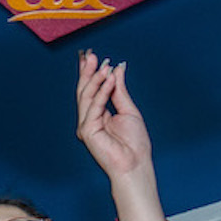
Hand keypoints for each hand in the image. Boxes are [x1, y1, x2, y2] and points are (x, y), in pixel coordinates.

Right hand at [75, 52, 153, 183]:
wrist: (135, 165)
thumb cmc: (135, 145)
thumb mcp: (129, 110)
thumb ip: (120, 90)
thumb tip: (117, 69)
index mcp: (98, 117)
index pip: (91, 91)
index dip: (91, 74)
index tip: (93, 58)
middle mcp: (89, 121)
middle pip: (85, 92)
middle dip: (88, 73)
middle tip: (91, 56)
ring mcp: (86, 126)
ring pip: (87, 97)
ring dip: (95, 79)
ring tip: (104, 65)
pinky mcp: (87, 131)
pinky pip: (94, 106)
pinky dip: (102, 91)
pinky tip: (109, 80)